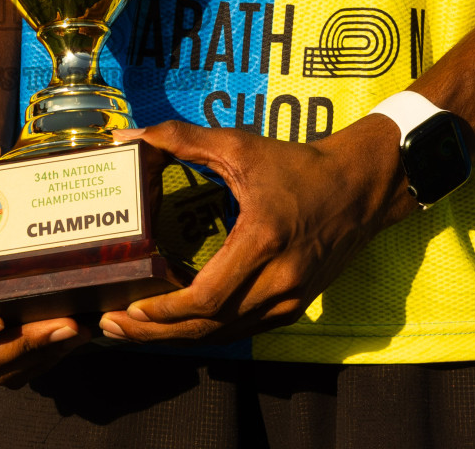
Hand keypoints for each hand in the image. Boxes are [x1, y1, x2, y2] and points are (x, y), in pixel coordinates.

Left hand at [97, 115, 413, 344]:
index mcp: (263, 241)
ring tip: (134, 330)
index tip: (128, 307)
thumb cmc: (300, 165)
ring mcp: (291, 300)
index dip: (163, 311)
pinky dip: (207, 331)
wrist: (362, 186)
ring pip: (225, 335)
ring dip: (177, 338)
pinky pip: (243, 329)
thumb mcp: (240, 146)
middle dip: (156, 333)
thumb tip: (128, 135)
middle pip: (209, 327)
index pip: (206, 297)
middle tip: (112, 327)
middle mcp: (279, 280)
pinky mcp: (296, 306)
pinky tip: (177, 324)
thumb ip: (181, 139)